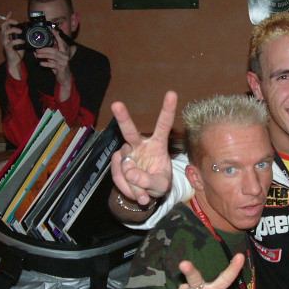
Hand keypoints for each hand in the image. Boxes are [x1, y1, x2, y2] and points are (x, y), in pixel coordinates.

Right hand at [0, 11, 24, 77]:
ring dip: (14, 30)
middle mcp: (5, 37)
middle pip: (3, 26)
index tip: (10, 12)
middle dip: (9, 22)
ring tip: (21, 31)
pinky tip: (23, 41)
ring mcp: (5, 42)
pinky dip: (18, 41)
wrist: (15, 61)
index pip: (5, 24)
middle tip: (17, 22)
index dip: (7, 17)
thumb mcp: (21, 41)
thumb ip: (23, 35)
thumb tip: (28, 29)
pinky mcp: (8, 48)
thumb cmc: (17, 51)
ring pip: (6, 32)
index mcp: (7, 35)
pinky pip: (11, 42)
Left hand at [35, 29, 71, 87]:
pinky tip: (41, 63)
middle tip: (37, 49)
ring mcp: (64, 62)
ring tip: (37, 55)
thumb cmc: (59, 68)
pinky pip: (52, 64)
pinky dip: (46, 63)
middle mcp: (65, 56)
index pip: (61, 43)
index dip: (57, 36)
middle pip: (54, 50)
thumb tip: (38, 51)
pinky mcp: (62, 68)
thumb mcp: (53, 60)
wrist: (64, 78)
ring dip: (43, 55)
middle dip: (44, 49)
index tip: (53, 30)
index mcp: (64, 52)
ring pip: (52, 56)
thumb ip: (48, 55)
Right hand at [110, 91, 176, 205]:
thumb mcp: (160, 186)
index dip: (167, 110)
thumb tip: (129, 172)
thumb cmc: (157, 184)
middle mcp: (140, 144)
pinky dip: (127, 188)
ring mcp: (126, 153)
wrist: (144, 193)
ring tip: (144, 195)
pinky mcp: (116, 163)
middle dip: (122, 118)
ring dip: (134, 185)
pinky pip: (119, 176)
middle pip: (130, 130)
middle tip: (116, 104)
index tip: (171, 93)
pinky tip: (135, 192)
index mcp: (158, 144)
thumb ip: (148, 180)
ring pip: (125, 167)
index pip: (163, 125)